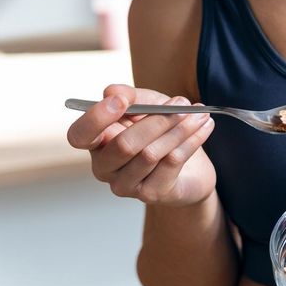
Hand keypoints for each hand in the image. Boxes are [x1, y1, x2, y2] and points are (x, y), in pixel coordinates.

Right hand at [66, 84, 216, 206]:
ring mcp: (125, 185)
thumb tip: (112, 91)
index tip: (121, 100)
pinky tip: (205, 127)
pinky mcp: (150, 194)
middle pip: (124, 145)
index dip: (96, 118)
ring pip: (151, 154)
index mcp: (96, 142)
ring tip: (199, 114)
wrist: (190, 167)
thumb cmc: (162, 131)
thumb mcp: (149, 105)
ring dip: (179, 129)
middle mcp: (104, 167)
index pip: (80, 136)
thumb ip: (132, 96)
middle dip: (158, 120)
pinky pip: (171, 163)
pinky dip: (191, 141)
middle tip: (182, 102)